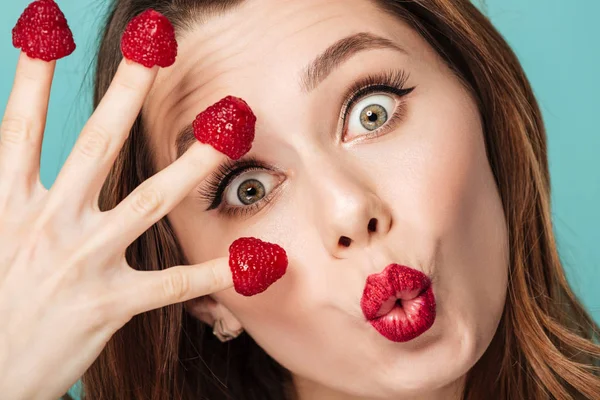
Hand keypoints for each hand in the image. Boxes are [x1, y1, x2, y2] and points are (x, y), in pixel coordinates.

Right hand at [0, 53, 232, 399]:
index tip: (47, 28)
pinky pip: (171, 285)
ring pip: (149, 201)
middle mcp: (50, 224)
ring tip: (228, 129)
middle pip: (95, 143)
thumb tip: (14, 153)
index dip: (33, 77)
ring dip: (193, 162)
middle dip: (125, 90)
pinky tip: (252, 259)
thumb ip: (9, 193)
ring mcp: (83, 263)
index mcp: (9, 205)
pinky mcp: (109, 305)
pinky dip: (212, 273)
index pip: (21, 127)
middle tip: (154, 45)